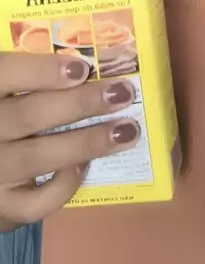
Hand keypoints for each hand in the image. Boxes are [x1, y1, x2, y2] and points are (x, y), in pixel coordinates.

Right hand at [0, 52, 138, 230]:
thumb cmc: (5, 111)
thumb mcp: (8, 88)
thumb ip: (29, 76)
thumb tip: (84, 65)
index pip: (6, 74)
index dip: (42, 71)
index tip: (82, 68)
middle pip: (30, 116)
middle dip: (80, 104)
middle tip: (123, 93)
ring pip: (38, 157)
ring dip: (87, 142)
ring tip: (126, 131)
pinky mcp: (2, 206)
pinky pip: (35, 202)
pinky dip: (64, 186)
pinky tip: (85, 166)